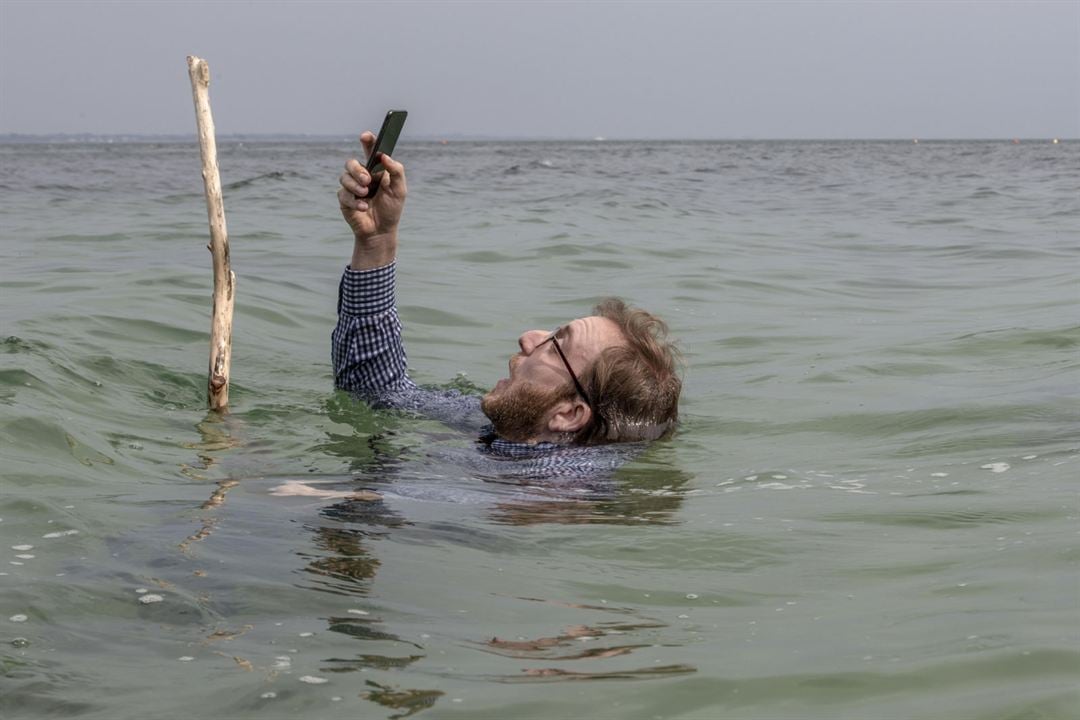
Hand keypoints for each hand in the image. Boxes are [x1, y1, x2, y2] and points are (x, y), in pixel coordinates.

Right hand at [338, 131, 407, 266]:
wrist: (381, 231)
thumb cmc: (391, 209)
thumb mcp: (399, 190)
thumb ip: (396, 171)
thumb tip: (385, 156)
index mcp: (375, 170)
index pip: (370, 151)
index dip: (367, 141)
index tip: (365, 136)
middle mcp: (362, 175)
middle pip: (351, 163)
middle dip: (357, 170)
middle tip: (367, 180)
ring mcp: (351, 187)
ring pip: (344, 177)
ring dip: (356, 186)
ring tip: (366, 195)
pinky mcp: (344, 199)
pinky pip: (343, 194)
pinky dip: (354, 201)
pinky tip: (362, 207)